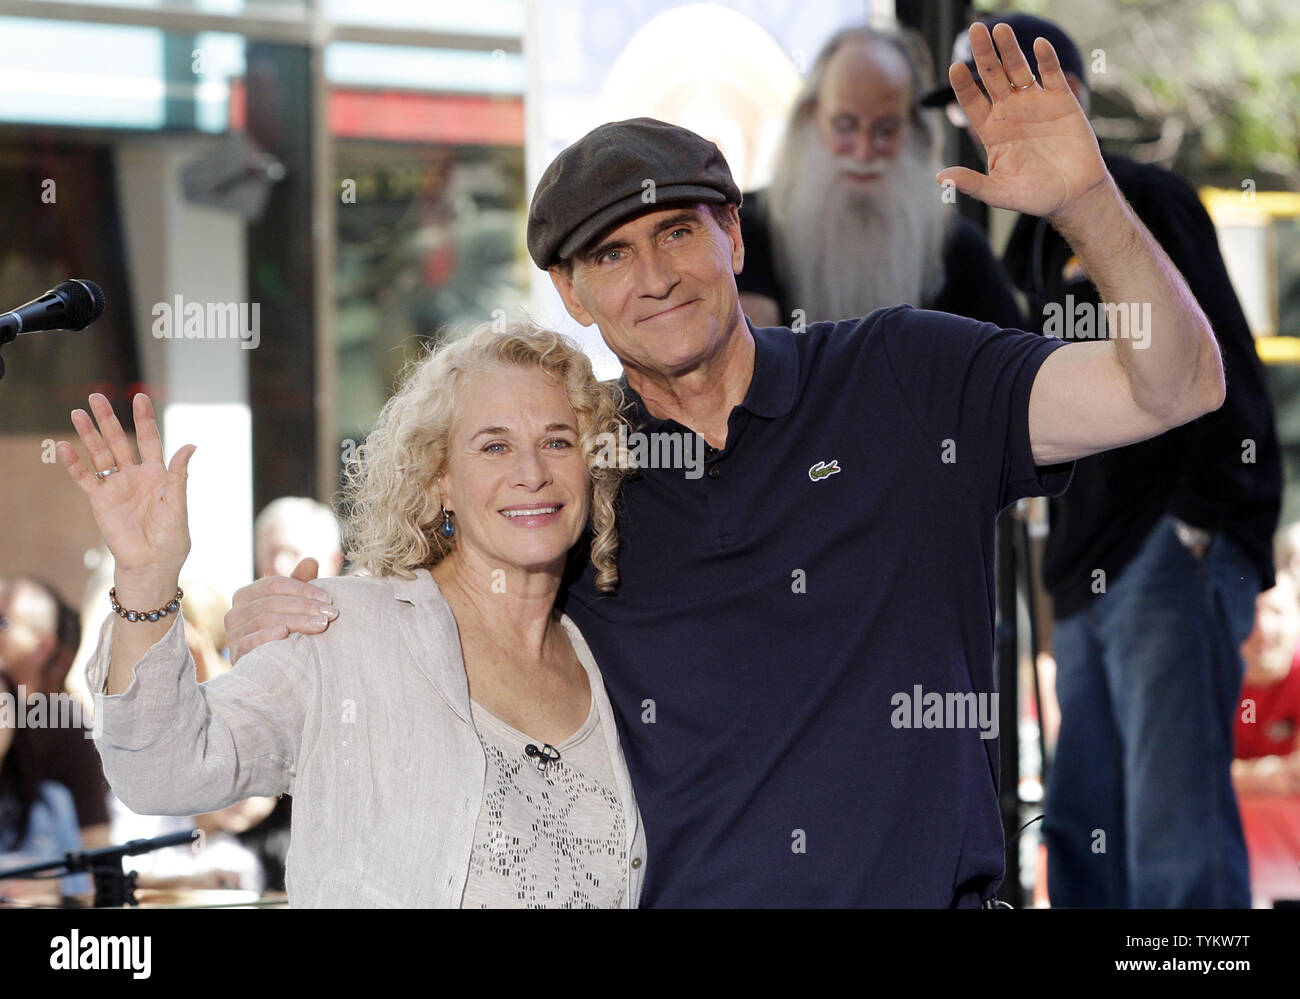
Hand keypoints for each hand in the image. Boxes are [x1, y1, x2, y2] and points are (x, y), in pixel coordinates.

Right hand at [58, 393, 194, 594]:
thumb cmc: (172, 537)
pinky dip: (75, 464)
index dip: (144, 419)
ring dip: (89, 435)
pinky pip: (85, 479)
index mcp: (158, 474)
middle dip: (109, 419)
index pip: (150, 440)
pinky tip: (65, 446)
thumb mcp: (178, 504)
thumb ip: (178, 474)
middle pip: (120, 441)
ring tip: (77, 413)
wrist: (152, 564)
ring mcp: (116, 487)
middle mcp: (135, 476)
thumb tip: (189, 445)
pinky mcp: (100, 501)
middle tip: (97, 396)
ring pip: (100, 455)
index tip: (140, 397)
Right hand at [224, 558, 334, 664]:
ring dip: (296, 621)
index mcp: (246, 596)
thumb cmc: (284, 632)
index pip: (274, 584)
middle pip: (271, 602)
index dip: (303, 589)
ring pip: (265, 620)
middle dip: (305, 606)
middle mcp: (234, 612)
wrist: (269, 670)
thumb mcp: (292, 606)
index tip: (328, 599)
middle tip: (331, 613)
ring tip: (321, 625)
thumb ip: (300, 584)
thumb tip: (311, 560)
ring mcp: (233, 634)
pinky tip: (285, 634)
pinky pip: (249, 641)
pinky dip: (267, 636)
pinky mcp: (236, 654)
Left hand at [936, 22, 1107, 219]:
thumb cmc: (1035, 196)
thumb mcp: (1000, 193)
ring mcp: (1035, 103)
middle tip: (974, 30)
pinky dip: (1046, 60)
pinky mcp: (1061, 100)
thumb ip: (972, 183)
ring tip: (1000, 28)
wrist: (1074, 194)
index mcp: (991, 130)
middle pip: (992, 77)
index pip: (971, 102)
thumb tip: (940, 178)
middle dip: (983, 55)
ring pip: (1019, 69)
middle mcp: (1010, 112)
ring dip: (1009, 49)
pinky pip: (1051, 74)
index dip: (963, 85)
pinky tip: (1038, 45)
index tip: (954, 68)